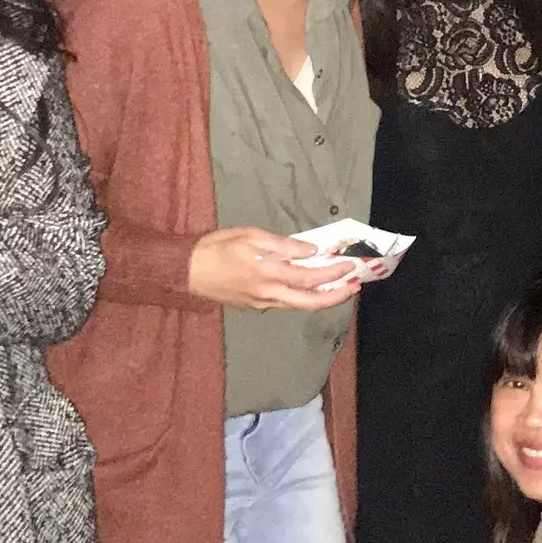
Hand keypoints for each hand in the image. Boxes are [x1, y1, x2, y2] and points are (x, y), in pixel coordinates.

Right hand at [187, 226, 358, 310]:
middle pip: (309, 302)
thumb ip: (282, 245)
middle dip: (336, 296)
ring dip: (321, 298)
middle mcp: (268, 295)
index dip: (333, 275)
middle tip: (355, 286)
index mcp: (269, 275)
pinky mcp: (254, 306)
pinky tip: (309, 287)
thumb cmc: (217, 247)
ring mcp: (261, 304)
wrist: (186, 272)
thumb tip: (310, 250)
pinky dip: (302, 297)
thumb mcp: (250, 236)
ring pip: (298, 306)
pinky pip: (284, 304)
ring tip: (339, 287)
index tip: (350, 266)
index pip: (309, 278)